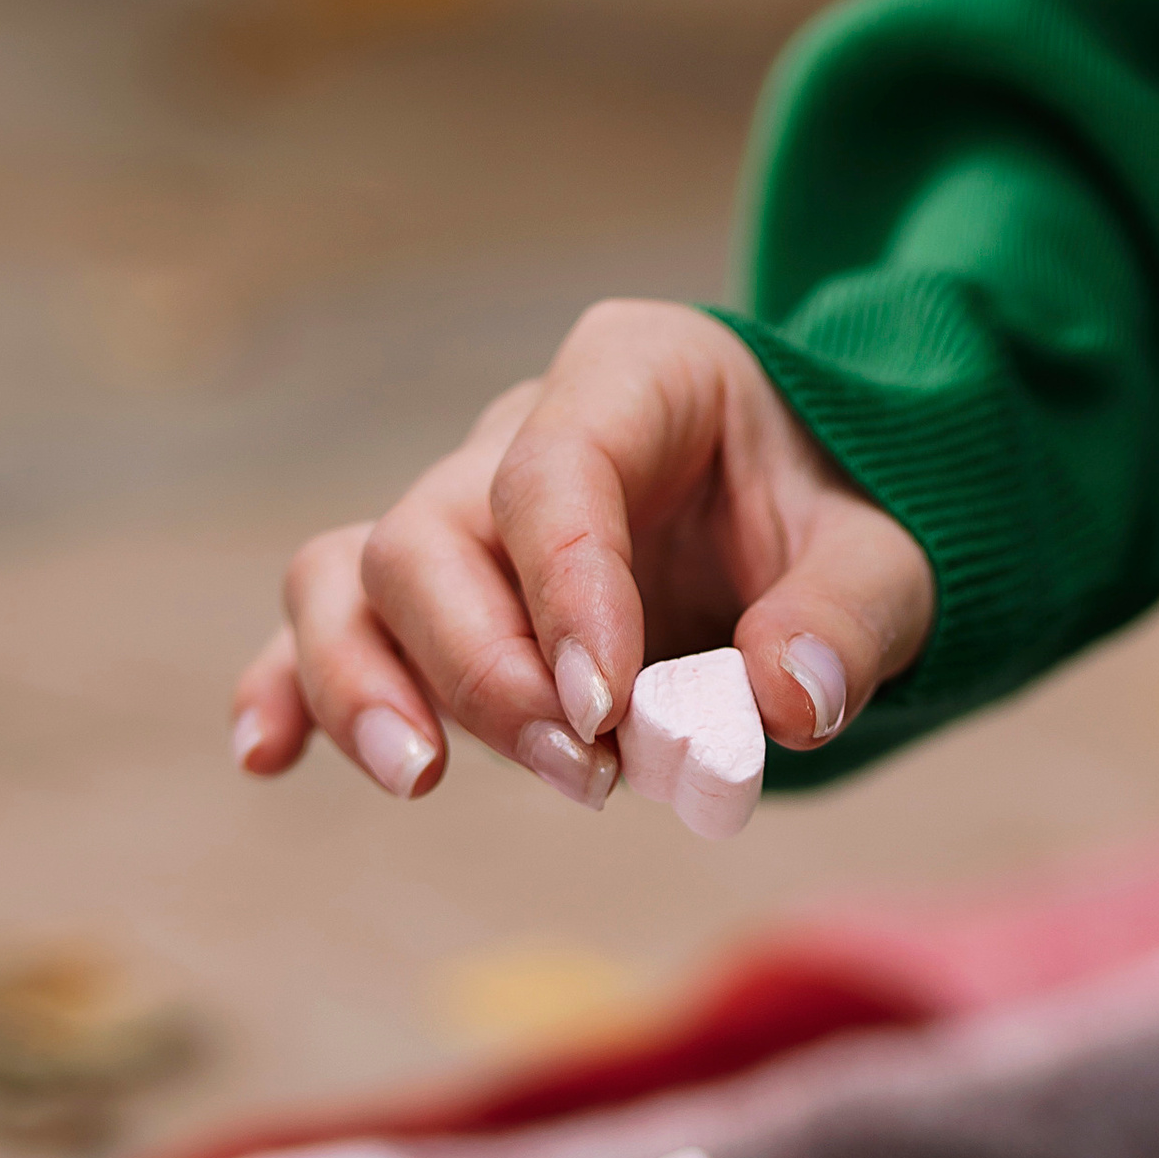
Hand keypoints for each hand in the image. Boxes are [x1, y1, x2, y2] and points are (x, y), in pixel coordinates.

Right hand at [229, 301, 935, 809]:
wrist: (822, 530)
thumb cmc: (847, 526)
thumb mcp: (893, 561)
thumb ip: (848, 621)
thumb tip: (783, 705)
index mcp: (633, 378)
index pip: (557, 472)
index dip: (564, 590)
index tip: (605, 707)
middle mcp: (519, 436)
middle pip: (430, 532)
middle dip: (485, 666)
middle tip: (581, 772)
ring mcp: (462, 521)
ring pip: (351, 574)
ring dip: (366, 682)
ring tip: (421, 779)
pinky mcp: (436, 608)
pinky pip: (329, 630)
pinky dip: (290, 689)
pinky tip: (265, 755)